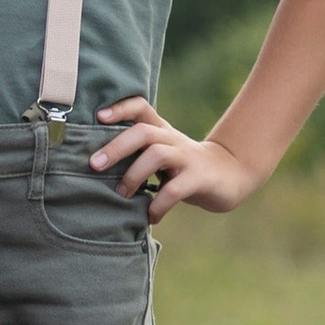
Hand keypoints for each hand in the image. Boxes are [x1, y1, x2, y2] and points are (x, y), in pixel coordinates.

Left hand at [88, 96, 261, 217]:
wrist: (231, 174)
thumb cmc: (183, 166)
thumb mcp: (162, 153)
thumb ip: (136, 153)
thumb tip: (94, 167)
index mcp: (161, 131)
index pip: (141, 108)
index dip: (121, 108)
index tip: (99, 117)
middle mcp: (173, 139)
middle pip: (142, 132)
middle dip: (115, 148)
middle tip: (94, 166)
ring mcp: (187, 157)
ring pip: (157, 155)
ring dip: (133, 176)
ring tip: (122, 195)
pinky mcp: (199, 178)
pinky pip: (174, 190)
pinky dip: (158, 205)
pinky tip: (150, 216)